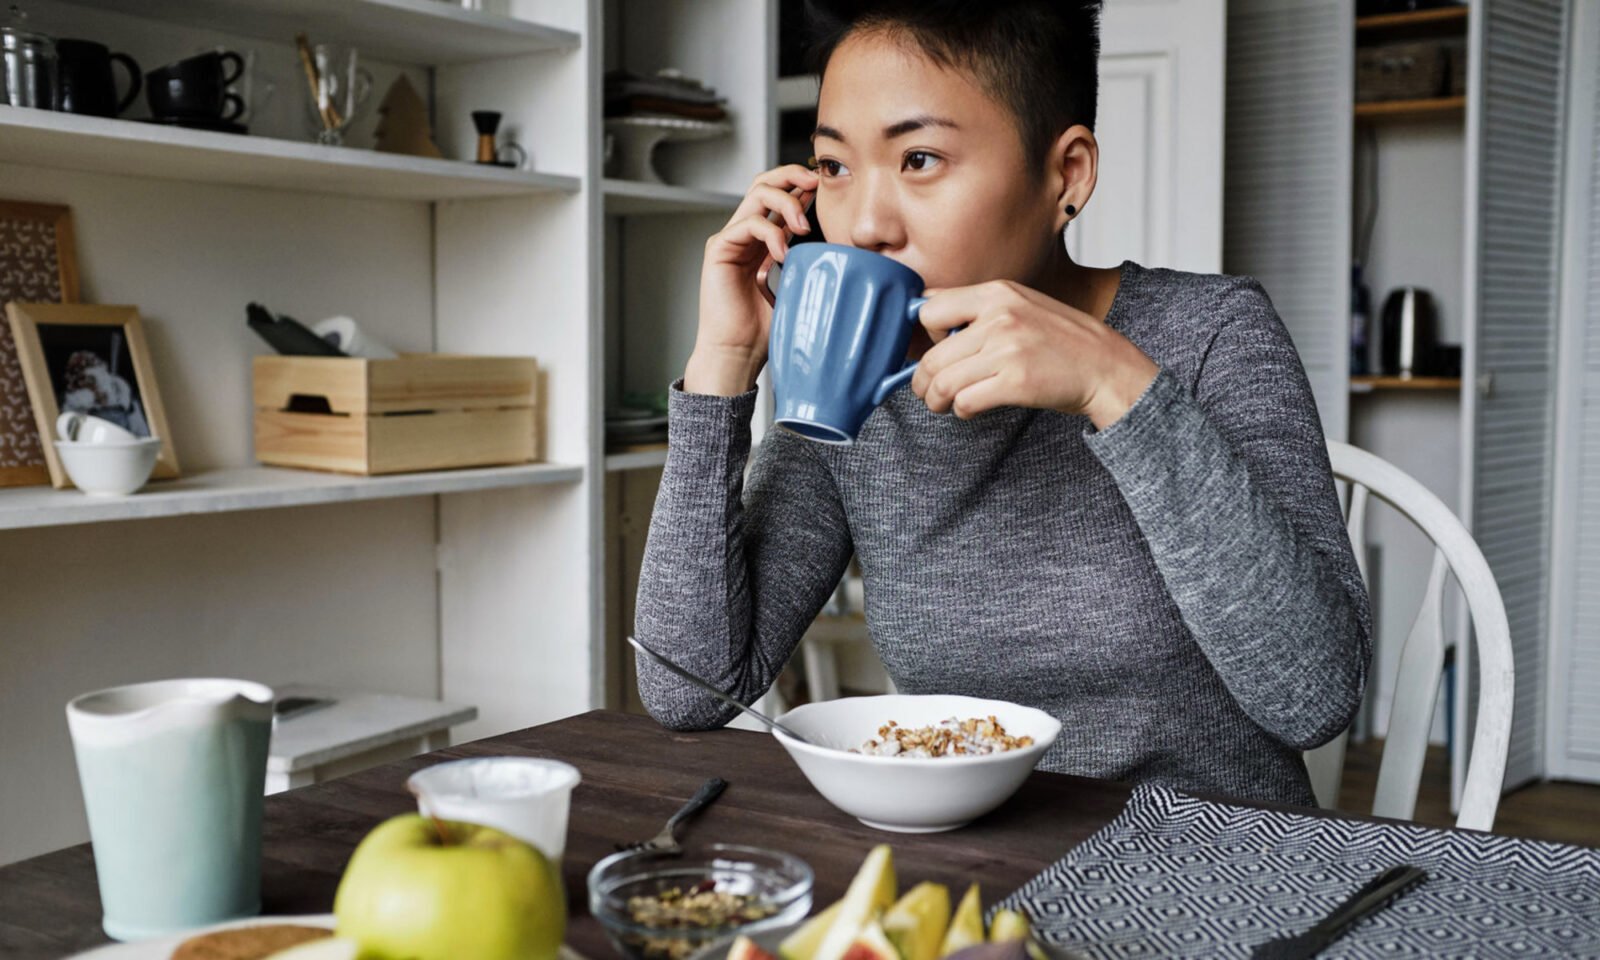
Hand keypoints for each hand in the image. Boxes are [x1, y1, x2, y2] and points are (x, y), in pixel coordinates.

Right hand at [684, 164, 818, 395]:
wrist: (738, 355)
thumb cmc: (765, 332)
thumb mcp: (800, 290)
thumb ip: (810, 266)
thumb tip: (846, 255)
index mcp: (762, 241)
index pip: (779, 196)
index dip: (800, 184)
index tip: (825, 188)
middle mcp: (744, 235)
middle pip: (764, 183)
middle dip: (791, 175)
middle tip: (815, 182)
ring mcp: (730, 240)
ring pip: (756, 194)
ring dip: (785, 202)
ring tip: (802, 226)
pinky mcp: (718, 250)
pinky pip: (747, 224)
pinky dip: (769, 232)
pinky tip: (782, 254)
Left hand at [910, 280, 1159, 429]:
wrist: (1106, 366)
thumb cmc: (1060, 340)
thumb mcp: (1020, 305)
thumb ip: (978, 309)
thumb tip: (924, 316)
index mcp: (997, 293)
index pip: (928, 308)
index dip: (925, 335)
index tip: (934, 350)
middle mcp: (999, 317)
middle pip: (932, 355)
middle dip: (922, 380)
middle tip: (928, 390)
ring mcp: (1007, 350)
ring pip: (942, 382)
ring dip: (936, 400)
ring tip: (942, 403)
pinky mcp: (1015, 383)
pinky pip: (965, 402)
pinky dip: (961, 410)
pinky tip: (971, 408)